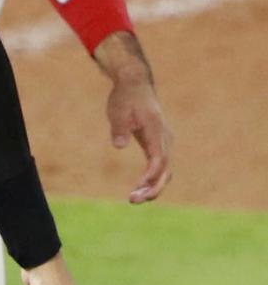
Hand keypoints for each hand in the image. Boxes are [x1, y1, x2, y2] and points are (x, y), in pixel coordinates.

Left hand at [106, 75, 172, 201]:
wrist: (135, 84)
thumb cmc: (126, 97)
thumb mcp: (118, 110)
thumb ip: (120, 128)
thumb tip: (119, 145)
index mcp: (157, 131)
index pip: (159, 159)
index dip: (151, 175)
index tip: (139, 187)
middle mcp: (165, 139)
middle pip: (165, 170)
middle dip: (152, 189)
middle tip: (133, 200)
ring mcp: (164, 142)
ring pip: (164, 171)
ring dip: (152, 187)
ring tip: (133, 199)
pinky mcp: (159, 144)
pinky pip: (160, 166)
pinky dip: (152, 178)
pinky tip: (139, 188)